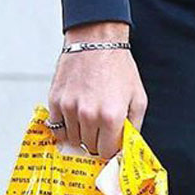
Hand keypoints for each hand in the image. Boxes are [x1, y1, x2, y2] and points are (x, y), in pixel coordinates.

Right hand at [47, 21, 147, 161]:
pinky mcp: (55, 102)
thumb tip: (127, 147)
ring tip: (90, 118)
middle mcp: (89, 115)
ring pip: (73, 140)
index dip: (111, 150)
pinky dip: (66, 128)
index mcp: (112, 116)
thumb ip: (134, 126)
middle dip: (98, 142)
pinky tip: (75, 118)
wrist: (96, 42)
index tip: (112, 147)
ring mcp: (70, 109)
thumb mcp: (138, 97)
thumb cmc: (119, 67)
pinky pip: (57, 129)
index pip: (108, 152)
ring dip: (82, 135)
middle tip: (103, 130)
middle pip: (90, 147)